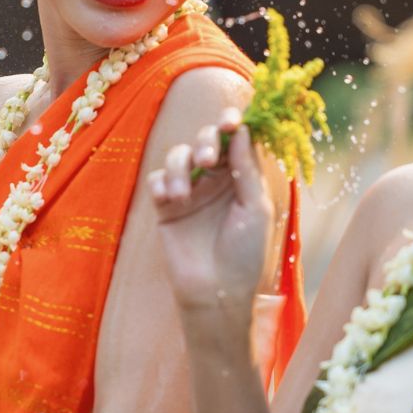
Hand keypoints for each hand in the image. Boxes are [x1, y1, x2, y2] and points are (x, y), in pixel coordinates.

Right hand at [148, 112, 273, 324]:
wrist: (215, 291)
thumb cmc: (244, 254)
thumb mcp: (256, 209)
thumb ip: (246, 169)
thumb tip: (242, 130)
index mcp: (241, 178)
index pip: (235, 141)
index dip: (231, 125)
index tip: (230, 121)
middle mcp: (215, 180)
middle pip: (205, 141)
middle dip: (204, 141)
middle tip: (208, 158)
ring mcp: (189, 192)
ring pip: (178, 156)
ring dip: (179, 166)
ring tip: (182, 193)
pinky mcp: (166, 207)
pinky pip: (157, 180)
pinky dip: (161, 183)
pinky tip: (169, 198)